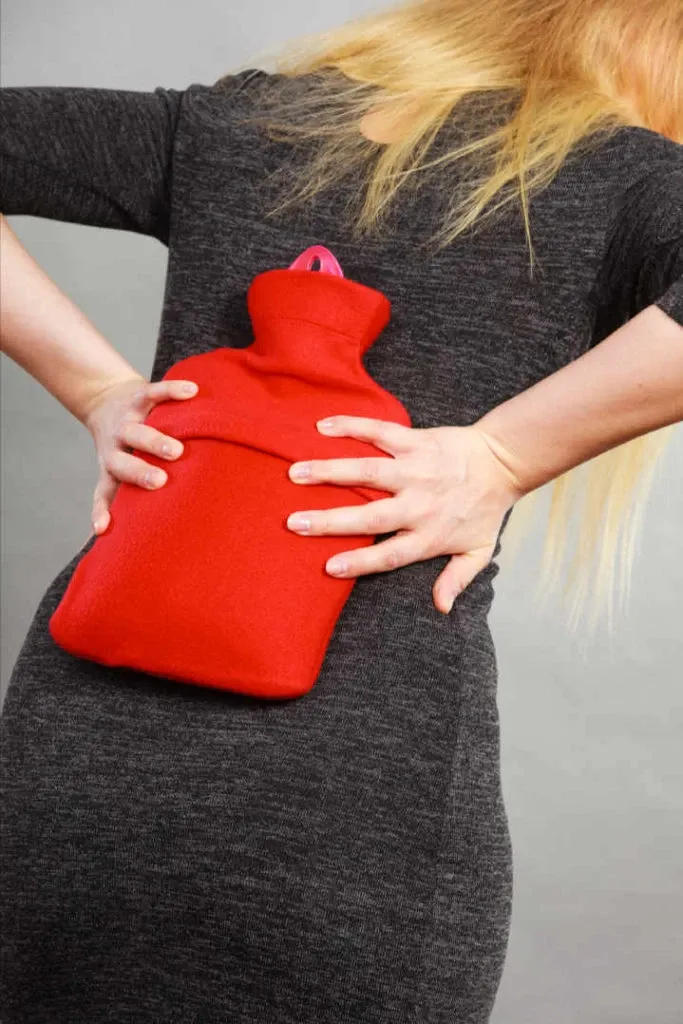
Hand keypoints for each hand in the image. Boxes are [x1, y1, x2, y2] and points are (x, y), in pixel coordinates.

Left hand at [81, 375, 199, 536]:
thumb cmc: (122, 447)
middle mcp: (115, 445)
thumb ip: (124, 498)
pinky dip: (172, 391)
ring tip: (178, 450)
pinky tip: (192, 392)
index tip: (103, 529)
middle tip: (160, 481)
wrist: (105, 399)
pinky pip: (155, 393)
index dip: (102, 510)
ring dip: (155, 440)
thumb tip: (113, 540)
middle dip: (140, 472)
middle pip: (121, 461)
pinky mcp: (138, 396)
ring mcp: (127, 420)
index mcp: (111, 468)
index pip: (105, 492)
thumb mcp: (117, 471)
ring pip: (136, 430)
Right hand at [286, 415, 525, 613]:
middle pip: (370, 516)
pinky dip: (352, 426)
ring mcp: (416, 470)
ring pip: (367, 471)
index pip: (390, 555)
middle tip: (295, 522)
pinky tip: (323, 427)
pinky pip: (380, 432)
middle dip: (331, 520)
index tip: (328, 567)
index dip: (360, 562)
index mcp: (430, 535)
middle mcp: (419, 504)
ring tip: (295, 473)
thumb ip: (457, 579)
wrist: (503, 462)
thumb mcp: (479, 551)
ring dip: (329, 471)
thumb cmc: (486, 510)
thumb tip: (442, 608)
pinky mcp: (416, 441)